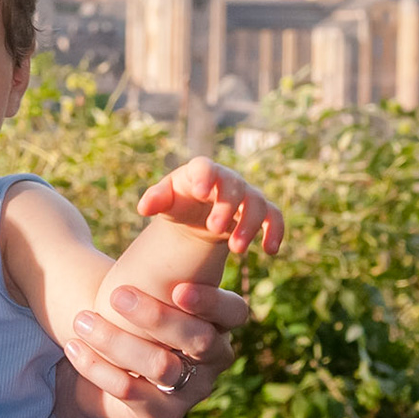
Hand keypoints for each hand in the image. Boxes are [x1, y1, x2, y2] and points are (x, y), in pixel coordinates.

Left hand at [58, 281, 250, 417]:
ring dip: (117, 340)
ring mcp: (191, 391)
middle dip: (156, 316)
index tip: (178, 288)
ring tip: (82, 320)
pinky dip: (99, 367)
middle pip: (198, 340)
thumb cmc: (131, 317)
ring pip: (162, 366)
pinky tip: (74, 347)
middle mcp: (213, 359)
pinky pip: (132, 392)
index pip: (233, 313)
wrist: (102, 369)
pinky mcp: (162, 414)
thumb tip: (160, 204)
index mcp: (220, 323)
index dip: (211, 302)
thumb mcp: (147, 288)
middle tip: (117, 294)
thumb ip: (161, 263)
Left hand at [135, 157, 285, 257]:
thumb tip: (143, 207)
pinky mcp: (260, 212)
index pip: (205, 167)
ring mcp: (245, 195)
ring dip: (249, 225)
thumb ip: (155, 200)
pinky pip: (274, 217)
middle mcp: (227, 180)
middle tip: (214, 229)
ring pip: (256, 203)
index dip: (206, 176)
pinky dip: (275, 231)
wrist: (196, 214)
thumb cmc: (178, 202)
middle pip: (234, 186)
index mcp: (200, 172)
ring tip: (236, 249)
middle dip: (226, 207)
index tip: (201, 192)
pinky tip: (271, 251)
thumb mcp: (164, 201)